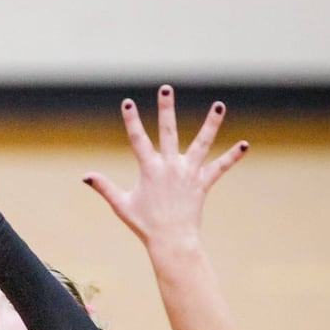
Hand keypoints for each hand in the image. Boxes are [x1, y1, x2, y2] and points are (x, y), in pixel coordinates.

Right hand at [82, 85, 247, 253]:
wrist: (170, 240)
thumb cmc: (145, 225)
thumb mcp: (121, 205)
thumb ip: (104, 187)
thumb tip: (85, 176)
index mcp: (149, 169)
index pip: (138, 139)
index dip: (131, 120)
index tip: (128, 103)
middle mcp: (170, 166)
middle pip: (168, 131)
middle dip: (166, 109)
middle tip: (166, 88)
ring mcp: (189, 173)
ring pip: (202, 143)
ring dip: (211, 124)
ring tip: (219, 105)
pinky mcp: (203, 183)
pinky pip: (220, 167)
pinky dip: (232, 157)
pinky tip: (244, 145)